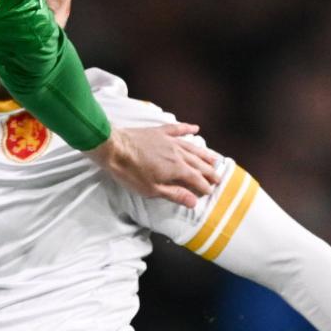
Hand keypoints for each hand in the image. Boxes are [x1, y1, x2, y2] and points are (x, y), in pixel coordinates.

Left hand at [86, 123, 219, 207]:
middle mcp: (177, 153)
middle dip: (209, 171)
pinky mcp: (158, 131)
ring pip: (191, 147)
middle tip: (218, 178)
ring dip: (204, 153)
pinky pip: (176, 129)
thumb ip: (174, 194)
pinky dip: (187, 128)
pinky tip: (195, 128)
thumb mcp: (151, 190)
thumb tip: (194, 202)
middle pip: (198, 163)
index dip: (204, 186)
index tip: (210, 191)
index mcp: (177, 168)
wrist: (113, 148)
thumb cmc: (130, 172)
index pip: (196, 179)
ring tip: (214, 159)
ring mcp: (168, 140)